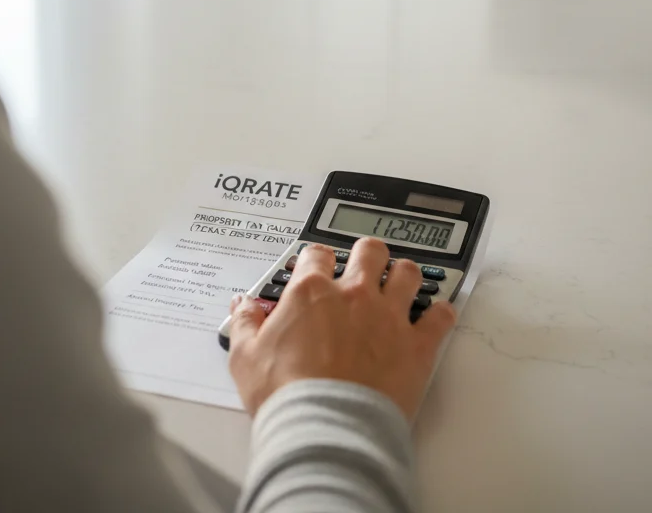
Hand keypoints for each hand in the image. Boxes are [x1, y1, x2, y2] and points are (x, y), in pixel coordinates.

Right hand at [228, 238, 456, 420]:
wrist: (326, 429)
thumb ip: (243, 323)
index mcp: (311, 292)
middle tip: (364, 266)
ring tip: (400, 282)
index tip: (316, 268)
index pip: (317, 254)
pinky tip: (436, 315)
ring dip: (404, 275)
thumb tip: (241, 304)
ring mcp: (388, 318)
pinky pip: (439, 318)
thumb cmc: (286, 394)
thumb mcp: (245, 356)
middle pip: (369, 252)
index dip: (317, 258)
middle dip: (367, 255)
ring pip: (407, 274)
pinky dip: (440, 314)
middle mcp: (352, 295)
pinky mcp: (416, 347)